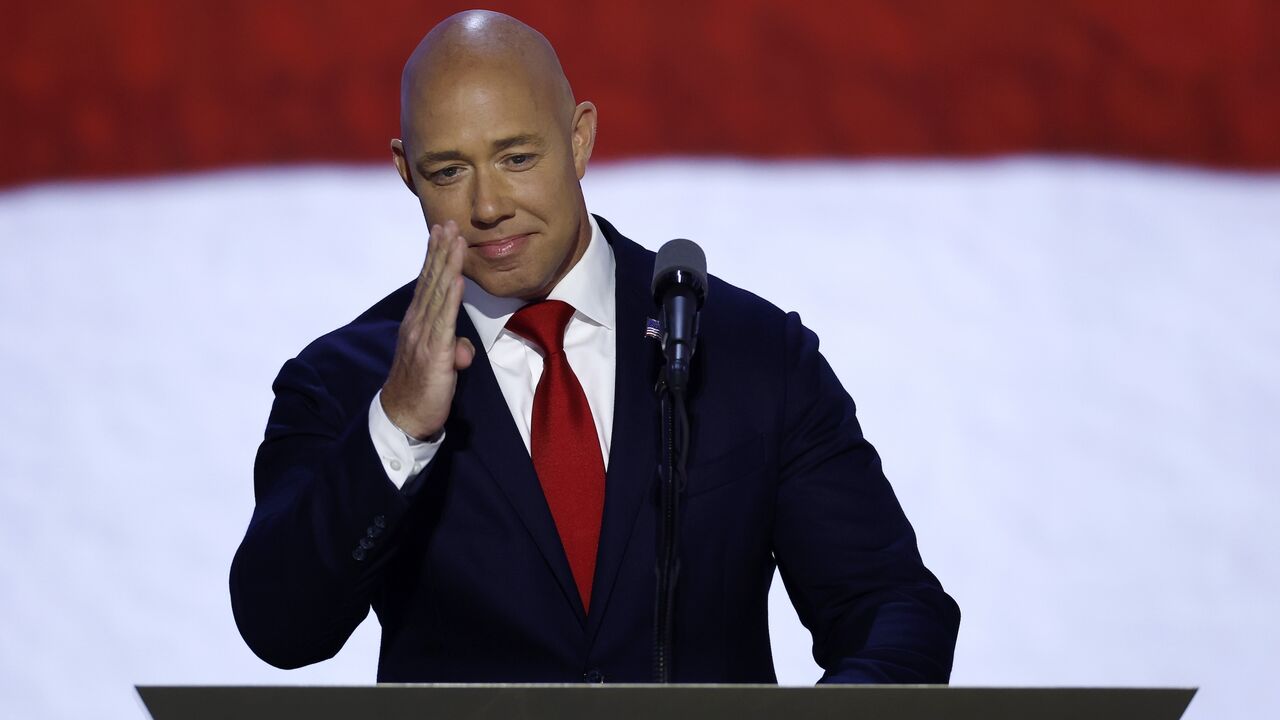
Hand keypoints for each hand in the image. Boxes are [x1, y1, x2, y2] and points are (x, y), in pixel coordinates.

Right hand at [380, 220, 476, 439]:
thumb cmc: (423, 390)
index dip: (435, 257)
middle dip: (441, 250)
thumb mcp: (440, 364)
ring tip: (455, 239)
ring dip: (448, 264)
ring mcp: (423, 337)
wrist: (404, 418)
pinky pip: (444, 320)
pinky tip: (457, 278)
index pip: (428, 284)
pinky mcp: (434, 353)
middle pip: (431, 281)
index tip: (441, 232)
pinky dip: (451, 297)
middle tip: (448, 222)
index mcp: (417, 324)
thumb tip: (464, 348)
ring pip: (438, 293)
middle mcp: (417, 324)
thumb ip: (452, 349)